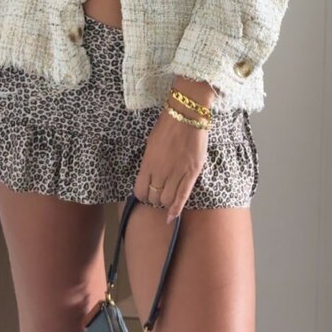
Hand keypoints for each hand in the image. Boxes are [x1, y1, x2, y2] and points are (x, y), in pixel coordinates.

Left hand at [133, 94, 209, 222]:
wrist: (187, 113)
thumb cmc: (168, 124)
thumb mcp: (151, 143)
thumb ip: (150, 162)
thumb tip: (149, 175)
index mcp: (148, 163)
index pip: (140, 190)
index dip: (142, 195)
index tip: (146, 193)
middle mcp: (160, 171)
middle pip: (154, 197)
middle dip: (154, 199)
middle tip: (159, 193)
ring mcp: (177, 173)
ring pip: (167, 200)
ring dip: (165, 202)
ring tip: (167, 196)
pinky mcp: (192, 173)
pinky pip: (183, 196)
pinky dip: (176, 209)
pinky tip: (172, 218)